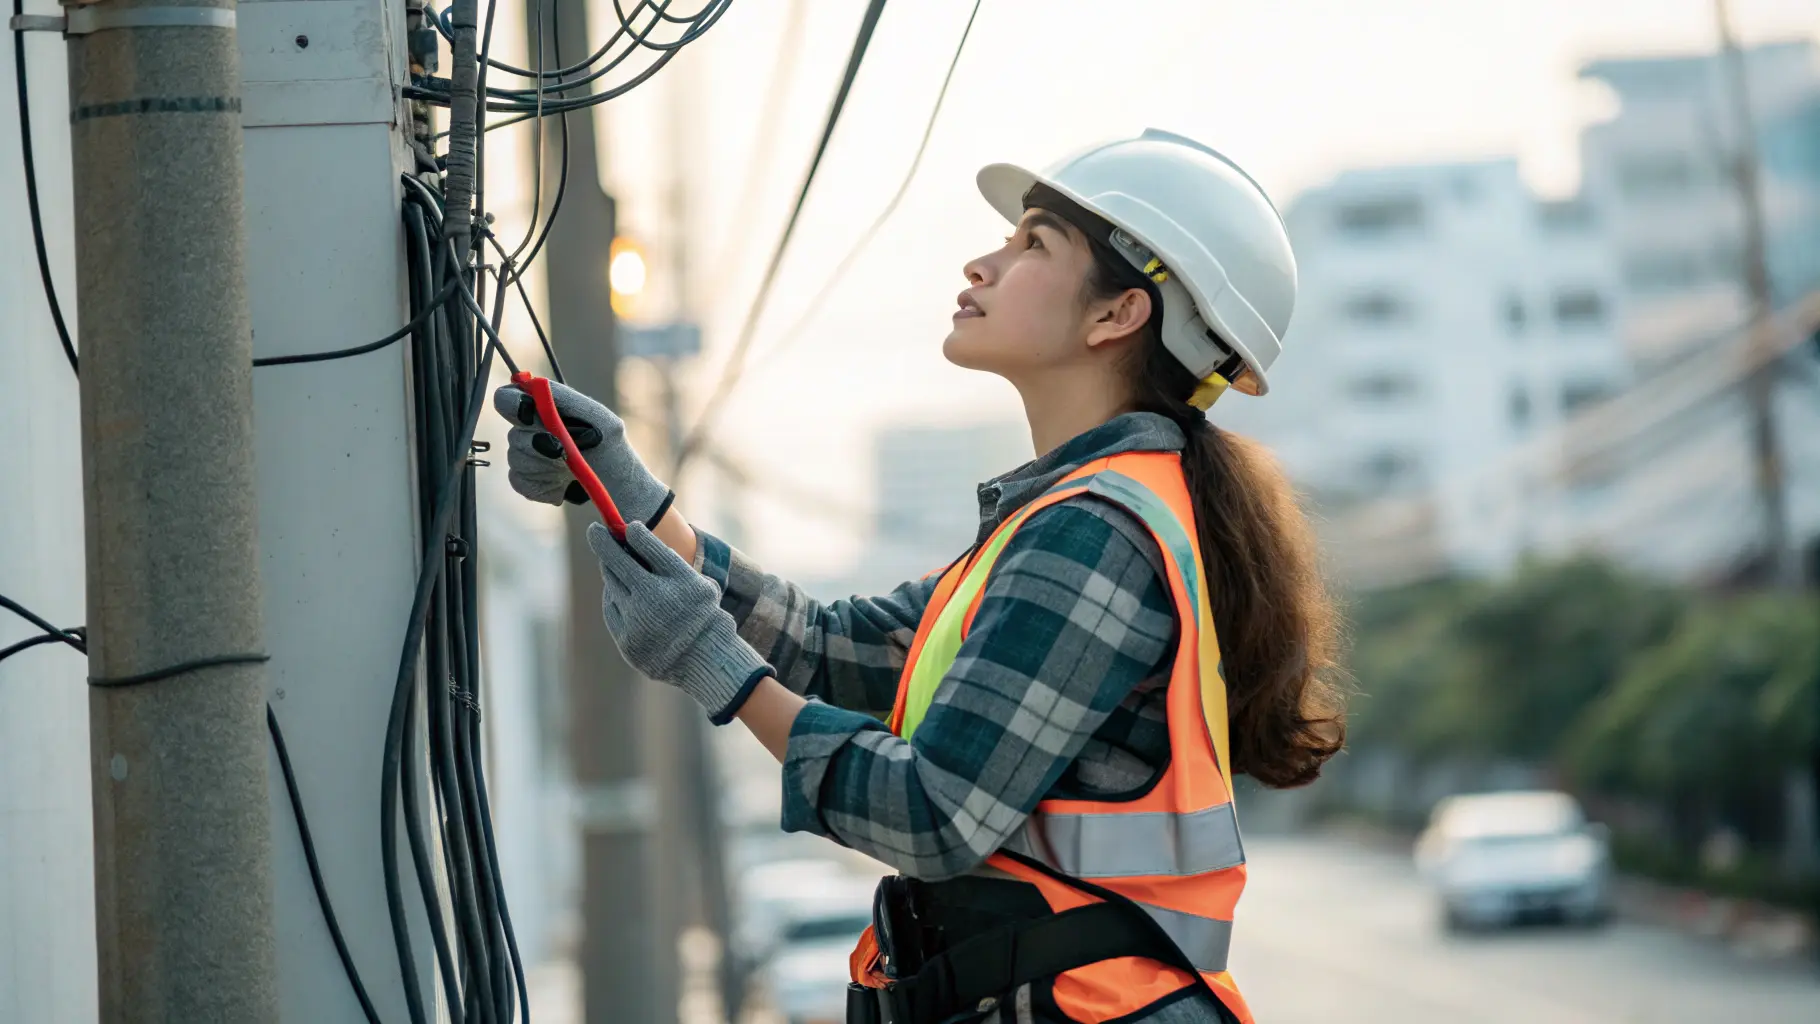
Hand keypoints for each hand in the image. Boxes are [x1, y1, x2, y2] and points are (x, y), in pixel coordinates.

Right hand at [492, 380, 671, 524]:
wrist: (614, 484)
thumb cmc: (608, 445)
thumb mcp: (598, 417)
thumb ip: (566, 398)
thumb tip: (533, 384)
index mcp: (541, 408)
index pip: (507, 398)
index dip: (512, 404)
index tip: (528, 414)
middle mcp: (527, 429)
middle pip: (514, 435)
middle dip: (542, 445)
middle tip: (566, 451)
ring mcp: (523, 456)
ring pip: (518, 460)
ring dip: (548, 466)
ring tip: (570, 468)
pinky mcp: (525, 481)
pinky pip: (520, 481)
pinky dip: (544, 484)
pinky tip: (562, 483)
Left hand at [587, 522, 771, 722]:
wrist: (706, 661)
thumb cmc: (703, 615)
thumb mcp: (700, 583)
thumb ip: (670, 561)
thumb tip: (634, 534)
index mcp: (680, 581)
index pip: (648, 546)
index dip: (633, 532)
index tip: (627, 526)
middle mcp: (655, 600)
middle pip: (619, 562)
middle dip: (603, 542)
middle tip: (594, 529)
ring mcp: (638, 622)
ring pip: (612, 586)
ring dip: (610, 570)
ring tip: (612, 563)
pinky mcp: (627, 641)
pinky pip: (611, 610)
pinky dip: (613, 597)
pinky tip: (616, 591)